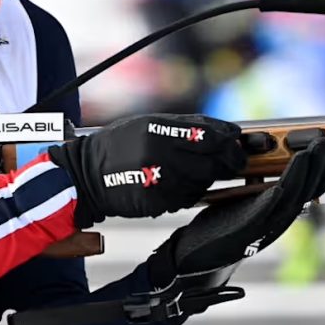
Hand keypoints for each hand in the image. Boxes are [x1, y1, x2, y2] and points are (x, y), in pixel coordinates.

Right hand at [49, 114, 245, 226]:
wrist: (87, 175)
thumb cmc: (120, 145)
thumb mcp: (149, 123)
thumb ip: (185, 127)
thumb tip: (226, 132)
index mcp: (160, 129)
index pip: (211, 135)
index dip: (230, 140)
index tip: (237, 142)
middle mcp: (161, 153)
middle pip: (214, 160)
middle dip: (228, 162)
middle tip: (232, 162)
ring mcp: (160, 179)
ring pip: (204, 181)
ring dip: (207, 178)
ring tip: (193, 171)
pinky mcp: (158, 201)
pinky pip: (188, 198)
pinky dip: (190, 192)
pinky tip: (178, 185)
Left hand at [164, 137, 324, 275]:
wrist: (193, 259)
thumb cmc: (220, 227)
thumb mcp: (245, 201)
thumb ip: (260, 185)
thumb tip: (270, 162)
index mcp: (279, 211)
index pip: (311, 186)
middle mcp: (276, 221)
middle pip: (307, 192)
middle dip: (321, 165)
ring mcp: (261, 229)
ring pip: (289, 202)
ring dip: (301, 177)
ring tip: (309, 153)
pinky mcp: (241, 235)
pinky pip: (261, 217)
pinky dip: (272, 202)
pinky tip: (279, 188)